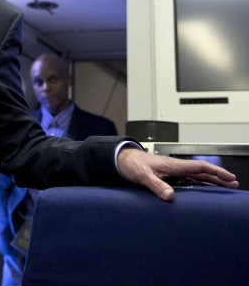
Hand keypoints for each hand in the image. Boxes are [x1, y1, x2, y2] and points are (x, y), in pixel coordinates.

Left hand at [117, 147, 238, 200]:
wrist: (122, 160)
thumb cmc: (132, 164)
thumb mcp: (142, 176)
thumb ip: (156, 185)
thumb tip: (170, 196)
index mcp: (173, 165)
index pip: (200, 167)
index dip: (216, 172)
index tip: (229, 177)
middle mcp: (175, 167)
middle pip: (202, 171)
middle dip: (218, 177)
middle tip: (234, 183)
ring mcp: (172, 171)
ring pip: (196, 175)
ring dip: (210, 180)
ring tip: (224, 186)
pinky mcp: (167, 176)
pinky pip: (187, 179)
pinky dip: (198, 183)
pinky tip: (203, 189)